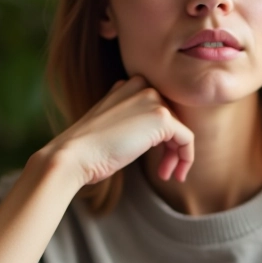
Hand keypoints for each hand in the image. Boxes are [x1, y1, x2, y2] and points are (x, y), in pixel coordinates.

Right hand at [39, 75, 194, 188]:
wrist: (75, 155)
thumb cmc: (89, 150)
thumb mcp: (111, 128)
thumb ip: (131, 122)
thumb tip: (150, 135)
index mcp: (127, 86)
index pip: (158, 108)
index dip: (162, 136)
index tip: (157, 158)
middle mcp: (140, 86)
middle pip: (172, 118)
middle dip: (171, 148)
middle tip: (164, 172)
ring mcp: (151, 99)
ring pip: (180, 129)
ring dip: (177, 156)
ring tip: (167, 175)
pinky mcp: (161, 117)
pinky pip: (187, 139)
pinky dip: (186, 158)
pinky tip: (173, 175)